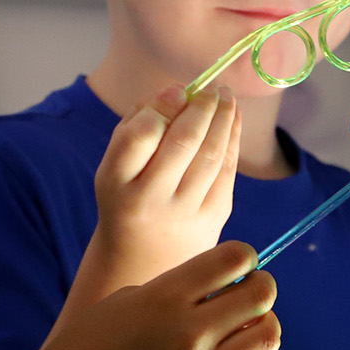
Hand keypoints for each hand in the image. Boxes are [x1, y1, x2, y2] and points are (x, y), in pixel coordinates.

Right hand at [39, 242, 278, 349]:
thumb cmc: (86, 349)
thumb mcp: (125, 302)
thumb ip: (176, 290)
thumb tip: (224, 285)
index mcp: (164, 296)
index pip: (236, 258)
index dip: (244, 258)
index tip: (235, 269)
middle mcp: (188, 332)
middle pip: (262, 294)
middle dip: (260, 287)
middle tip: (245, 296)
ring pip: (268, 337)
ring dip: (262, 326)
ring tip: (242, 331)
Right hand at [88, 86, 240, 288]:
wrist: (143, 260)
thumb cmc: (129, 195)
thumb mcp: (116, 165)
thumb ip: (138, 123)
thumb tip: (179, 91)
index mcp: (116, 183)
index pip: (139, 138)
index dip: (163, 107)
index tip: (179, 91)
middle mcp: (150, 200)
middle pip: (183, 142)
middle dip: (202, 107)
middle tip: (210, 89)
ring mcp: (185, 212)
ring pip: (212, 154)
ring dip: (224, 117)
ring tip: (225, 96)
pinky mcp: (213, 217)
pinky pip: (228, 169)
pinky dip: (233, 138)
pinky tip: (232, 118)